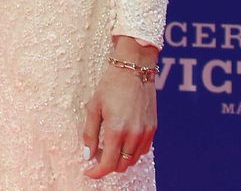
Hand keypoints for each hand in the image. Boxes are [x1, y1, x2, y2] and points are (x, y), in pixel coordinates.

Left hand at [80, 61, 157, 178]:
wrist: (134, 68)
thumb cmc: (112, 85)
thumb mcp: (94, 107)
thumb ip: (90, 133)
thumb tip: (88, 155)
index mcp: (117, 130)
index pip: (108, 164)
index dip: (97, 172)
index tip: (89, 172)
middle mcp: (134, 135)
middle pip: (121, 165)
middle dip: (107, 165)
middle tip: (97, 155)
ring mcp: (146, 132)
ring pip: (133, 160)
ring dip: (120, 160)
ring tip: (109, 147)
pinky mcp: (153, 128)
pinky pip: (142, 150)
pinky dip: (132, 152)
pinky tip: (123, 141)